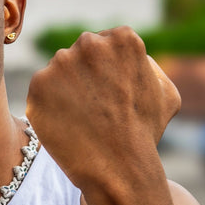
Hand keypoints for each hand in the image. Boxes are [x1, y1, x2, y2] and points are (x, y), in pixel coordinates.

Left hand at [26, 26, 180, 191]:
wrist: (118, 165)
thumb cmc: (144, 134)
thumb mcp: (166, 93)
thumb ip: (149, 67)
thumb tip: (134, 59)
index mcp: (122, 38)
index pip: (103, 45)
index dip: (103, 73)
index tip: (107, 96)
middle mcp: (90, 43)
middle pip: (78, 56)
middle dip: (81, 78)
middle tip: (91, 110)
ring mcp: (61, 62)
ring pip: (57, 74)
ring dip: (63, 92)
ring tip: (78, 119)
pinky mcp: (39, 84)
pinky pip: (40, 93)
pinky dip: (47, 108)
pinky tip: (64, 124)